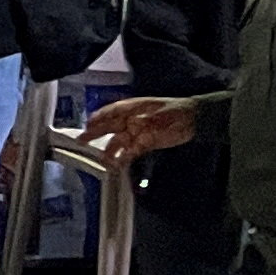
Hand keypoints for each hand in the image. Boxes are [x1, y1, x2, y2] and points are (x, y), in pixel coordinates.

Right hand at [82, 95, 201, 164]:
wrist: (194, 121)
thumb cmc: (177, 111)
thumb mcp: (163, 113)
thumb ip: (148, 119)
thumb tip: (135, 123)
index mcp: (133, 108)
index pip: (111, 112)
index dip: (98, 118)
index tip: (87, 125)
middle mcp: (131, 120)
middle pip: (109, 127)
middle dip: (95, 134)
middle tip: (81, 141)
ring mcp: (137, 133)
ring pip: (118, 142)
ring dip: (110, 151)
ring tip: (103, 160)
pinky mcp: (144, 144)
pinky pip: (130, 152)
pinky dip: (123, 159)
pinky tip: (118, 165)